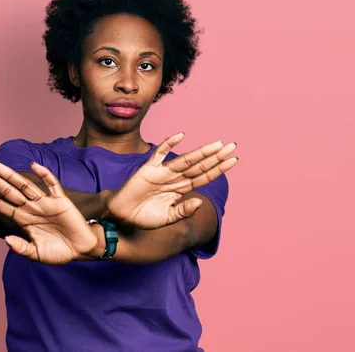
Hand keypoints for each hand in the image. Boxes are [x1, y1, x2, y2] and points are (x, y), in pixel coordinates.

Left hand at [0, 160, 99, 264]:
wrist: (81, 250)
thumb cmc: (59, 252)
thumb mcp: (37, 254)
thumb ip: (22, 248)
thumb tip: (7, 239)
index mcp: (23, 220)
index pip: (1, 204)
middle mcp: (31, 208)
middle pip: (9, 190)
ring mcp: (45, 203)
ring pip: (25, 185)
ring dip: (11, 174)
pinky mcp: (61, 201)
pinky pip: (52, 185)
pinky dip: (44, 175)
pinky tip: (33, 166)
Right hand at [105, 132, 237, 229]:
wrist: (121, 216)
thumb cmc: (143, 217)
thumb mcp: (167, 218)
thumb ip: (183, 211)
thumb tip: (200, 202)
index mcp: (180, 189)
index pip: (204, 177)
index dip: (218, 169)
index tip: (234, 160)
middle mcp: (174, 178)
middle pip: (199, 166)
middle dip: (216, 157)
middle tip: (233, 146)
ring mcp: (162, 172)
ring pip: (185, 160)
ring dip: (202, 152)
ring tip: (218, 144)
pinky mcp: (148, 169)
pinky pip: (159, 153)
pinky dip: (168, 144)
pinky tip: (181, 136)